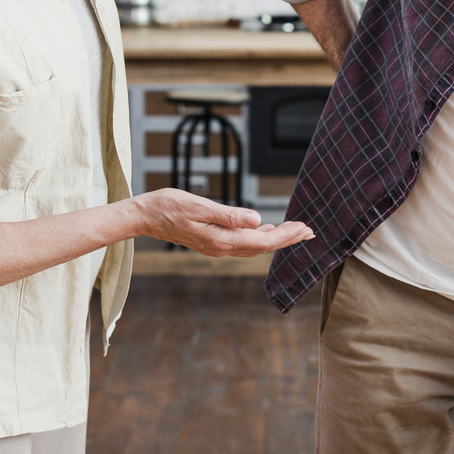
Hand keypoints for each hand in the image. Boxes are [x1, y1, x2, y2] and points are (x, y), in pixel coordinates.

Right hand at [131, 188, 313, 256]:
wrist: (145, 216)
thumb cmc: (170, 206)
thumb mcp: (201, 206)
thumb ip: (229, 215)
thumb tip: (257, 220)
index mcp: (222, 239)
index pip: (263, 240)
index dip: (286, 236)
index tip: (305, 229)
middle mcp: (221, 247)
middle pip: (262, 246)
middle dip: (287, 239)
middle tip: (308, 231)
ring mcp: (216, 247)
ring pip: (253, 246)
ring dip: (274, 239)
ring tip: (293, 230)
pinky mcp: (211, 242)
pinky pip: (242, 244)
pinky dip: (258, 237)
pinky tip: (264, 229)